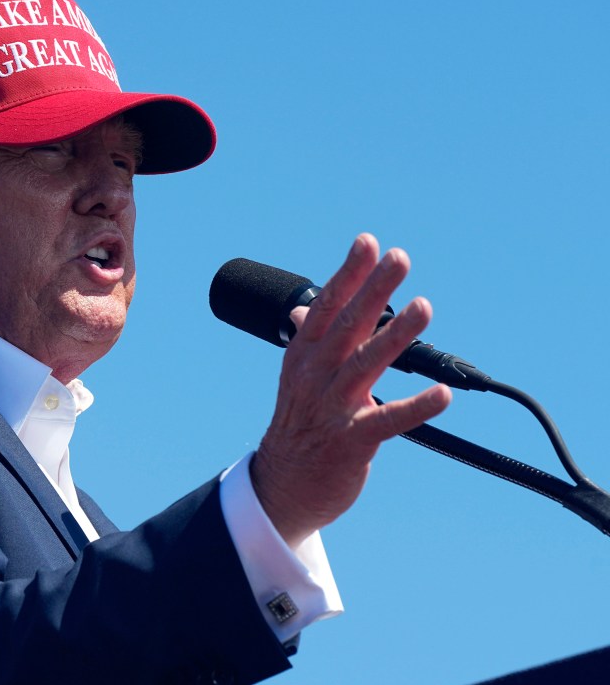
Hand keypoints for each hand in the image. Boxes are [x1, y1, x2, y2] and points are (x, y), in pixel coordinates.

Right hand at [250, 234, 451, 546]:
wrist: (285, 485)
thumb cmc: (300, 425)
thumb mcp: (298, 378)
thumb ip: (309, 342)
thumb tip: (305, 308)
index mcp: (303, 356)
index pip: (325, 307)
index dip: (347, 274)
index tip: (367, 243)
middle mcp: (315, 376)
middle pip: (346, 325)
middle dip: (373, 289)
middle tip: (399, 258)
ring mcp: (332, 408)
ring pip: (366, 364)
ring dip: (396, 335)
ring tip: (424, 307)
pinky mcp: (351, 442)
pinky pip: (388, 421)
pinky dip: (416, 407)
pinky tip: (444, 395)